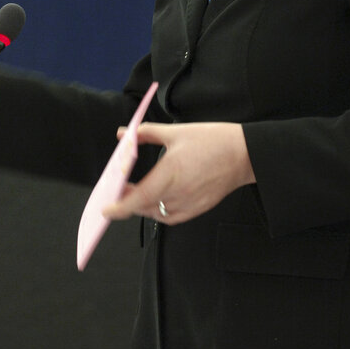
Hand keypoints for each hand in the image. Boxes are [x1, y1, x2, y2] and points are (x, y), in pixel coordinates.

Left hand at [103, 121, 255, 224]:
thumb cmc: (213, 140)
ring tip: (133, 192)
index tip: (105, 209)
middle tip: (116, 191)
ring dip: (142, 206)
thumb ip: (146, 133)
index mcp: (170, 172)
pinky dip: (159, 211)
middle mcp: (178, 192)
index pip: (137, 198)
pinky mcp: (198, 208)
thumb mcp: (176, 131)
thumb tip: (123, 135)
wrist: (244, 154)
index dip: (119, 208)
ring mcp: (189, 204)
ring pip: (156, 213)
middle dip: (126, 202)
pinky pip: (172, 216)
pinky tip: (156, 199)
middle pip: (143, 207)